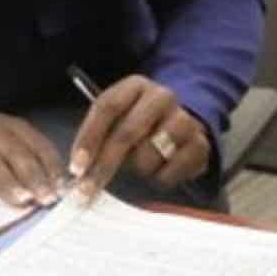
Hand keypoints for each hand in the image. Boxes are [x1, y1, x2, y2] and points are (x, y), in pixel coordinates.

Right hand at [0, 82, 61, 206]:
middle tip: (48, 199)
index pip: (38, 145)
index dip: (52, 166)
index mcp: (8, 127)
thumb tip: (53, 187)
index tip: (65, 188)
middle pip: (16, 154)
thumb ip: (21, 155)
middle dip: (35, 177)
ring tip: (20, 199)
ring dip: (5, 181)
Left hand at [67, 73, 210, 199]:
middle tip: (87, 191)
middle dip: (104, 165)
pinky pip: (170, 171)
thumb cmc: (138, 123)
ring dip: (137, 169)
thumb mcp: (117, 118)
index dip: (89, 138)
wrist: (183, 124)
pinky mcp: (200, 143)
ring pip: (149, 154)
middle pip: (127, 132)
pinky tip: (159, 171)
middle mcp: (162, 96)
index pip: (107, 107)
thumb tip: (78, 169)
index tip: (76, 167)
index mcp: (136, 85)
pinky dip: (159, 178)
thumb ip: (98, 136)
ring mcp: (184, 119)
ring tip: (138, 167)